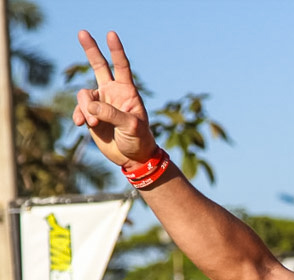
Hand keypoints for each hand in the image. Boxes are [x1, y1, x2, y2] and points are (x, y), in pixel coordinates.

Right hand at [73, 31, 157, 165]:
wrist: (132, 157)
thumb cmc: (138, 139)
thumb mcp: (130, 126)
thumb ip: (111, 113)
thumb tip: (90, 105)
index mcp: (128, 91)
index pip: (122, 66)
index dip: (116, 50)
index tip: (111, 34)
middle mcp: (113, 93)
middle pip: (99, 66)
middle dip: (91, 49)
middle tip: (83, 32)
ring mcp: (101, 103)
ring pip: (84, 95)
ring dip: (85, 108)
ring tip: (94, 123)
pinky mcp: (91, 114)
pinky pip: (79, 108)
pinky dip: (78, 114)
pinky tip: (81, 124)